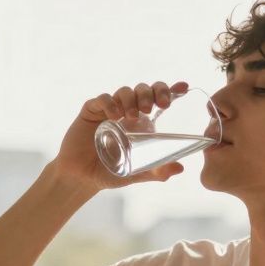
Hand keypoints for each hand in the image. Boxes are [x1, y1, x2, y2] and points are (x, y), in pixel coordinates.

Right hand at [52, 80, 190, 192]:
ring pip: (125, 91)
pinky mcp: (91, 111)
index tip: (183, 87)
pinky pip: (103, 98)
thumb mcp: (137, 173)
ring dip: (132, 99)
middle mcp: (127, 112)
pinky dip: (110, 103)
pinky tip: (114, 115)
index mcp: (142, 123)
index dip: (170, 90)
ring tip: (132, 116)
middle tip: (152, 108)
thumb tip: (180, 168)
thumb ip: (157, 171)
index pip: (158, 99)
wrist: (82, 178)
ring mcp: (109, 109)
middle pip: (144, 90)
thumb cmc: (110, 173)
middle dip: (152, 93)